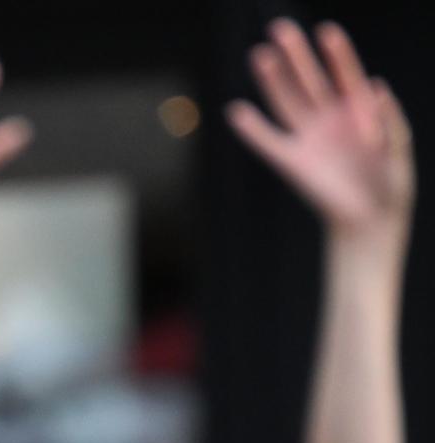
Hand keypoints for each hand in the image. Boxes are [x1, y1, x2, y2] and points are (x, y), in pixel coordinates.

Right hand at [232, 20, 412, 240]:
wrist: (370, 219)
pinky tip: (238, 110)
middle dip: (296, 55)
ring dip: (273, 80)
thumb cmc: (391, 183)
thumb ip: (391, 120)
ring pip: (287, 102)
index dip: (336, 53)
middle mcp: (330, 118)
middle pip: (309, 80)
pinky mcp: (293, 162)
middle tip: (280, 28)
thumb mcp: (400, 149)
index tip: (325, 31)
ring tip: (260, 55)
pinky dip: (252, 129)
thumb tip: (376, 88)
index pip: (345, 74)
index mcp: (359, 109)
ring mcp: (309, 138)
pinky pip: (268, 142)